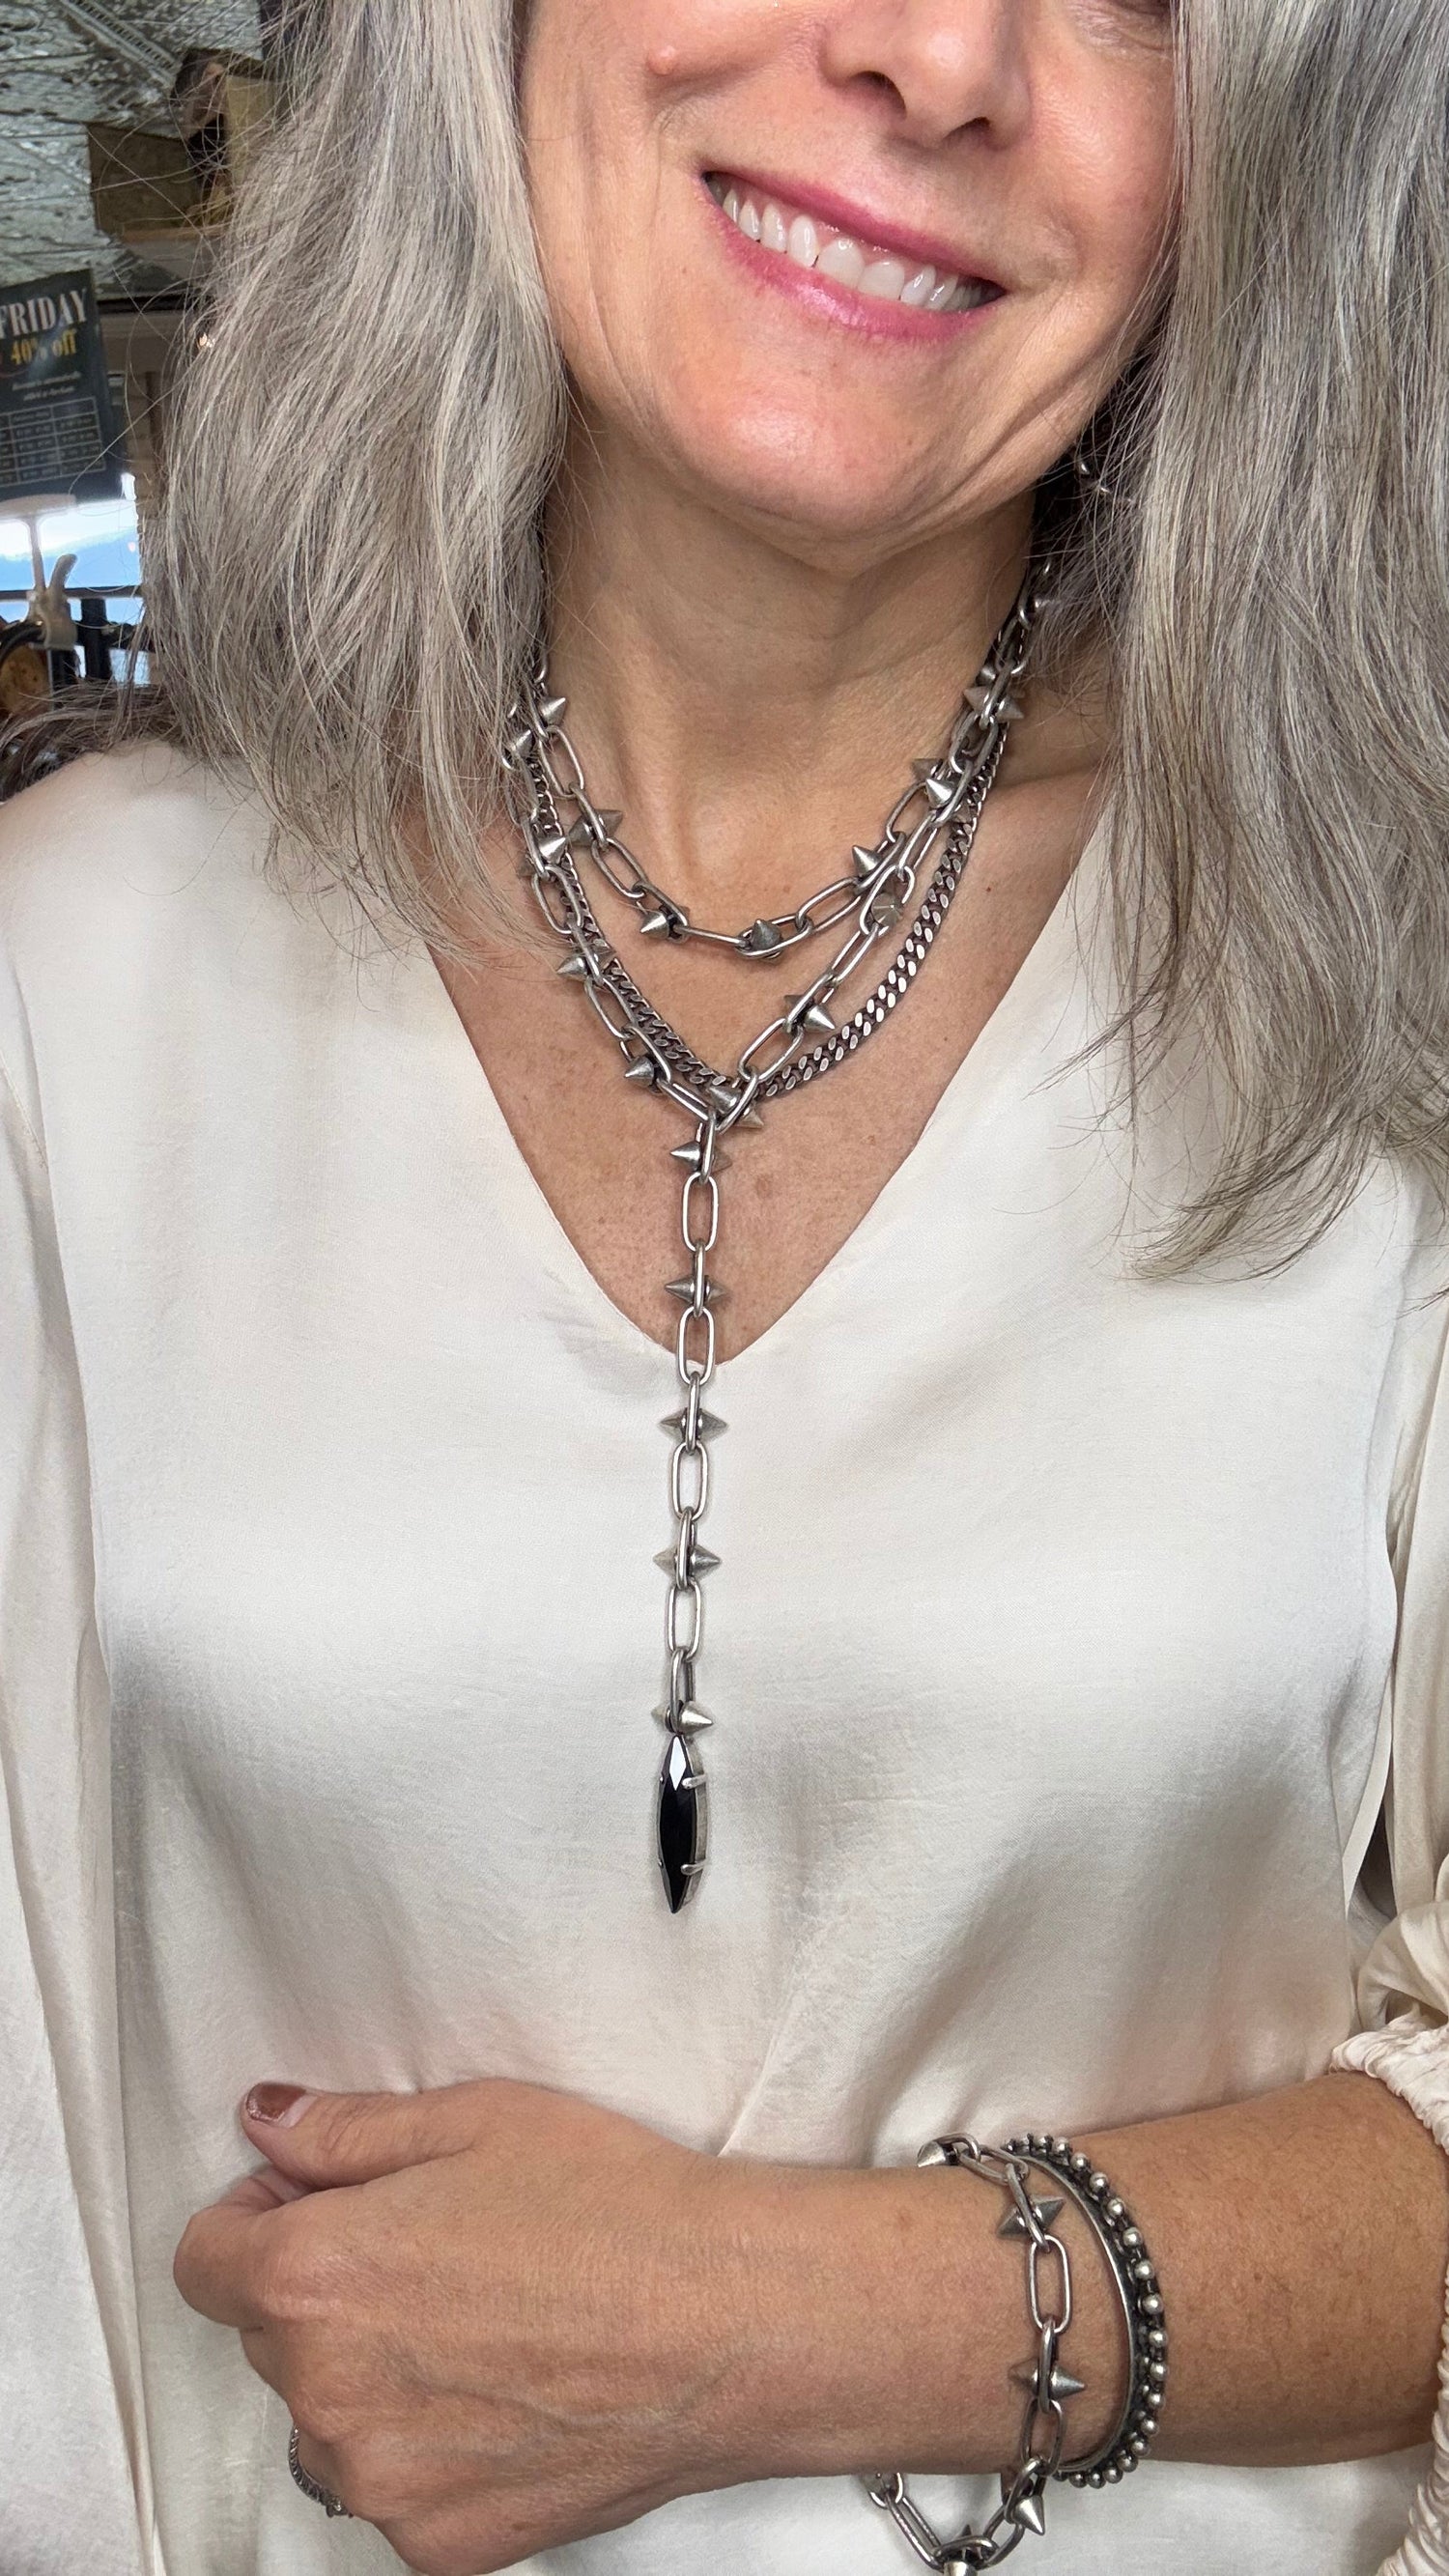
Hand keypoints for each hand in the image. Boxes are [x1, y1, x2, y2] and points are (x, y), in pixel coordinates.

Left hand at [174, 2077, 769, 2575]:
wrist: (730, 2322)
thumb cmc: (622, 2214)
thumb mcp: (474, 2118)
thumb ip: (347, 2131)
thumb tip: (275, 2126)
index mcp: (318, 2276)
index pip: (204, 2259)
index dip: (255, 2216)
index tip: (308, 2203)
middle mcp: (329, 2391)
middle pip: (271, 2335)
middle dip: (326, 2288)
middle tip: (431, 2246)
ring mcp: (383, 2479)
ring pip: (329, 2419)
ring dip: (370, 2375)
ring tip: (481, 2321)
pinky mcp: (439, 2542)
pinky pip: (394, 2485)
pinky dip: (428, 2445)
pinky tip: (508, 2387)